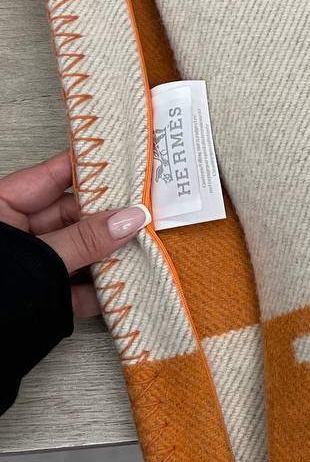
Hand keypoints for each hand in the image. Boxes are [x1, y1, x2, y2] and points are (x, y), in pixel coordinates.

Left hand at [0, 151, 150, 316]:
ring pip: (79, 251)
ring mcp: (31, 267)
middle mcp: (17, 233)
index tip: (127, 163)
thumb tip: (130, 218)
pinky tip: (125, 286)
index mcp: (1, 208)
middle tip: (144, 216)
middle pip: (72, 216)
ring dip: (109, 255)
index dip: (90, 168)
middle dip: (108, 220)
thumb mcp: (40, 257)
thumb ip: (86, 239)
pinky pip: (76, 286)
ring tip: (142, 250)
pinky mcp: (42, 298)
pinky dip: (100, 288)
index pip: (53, 176)